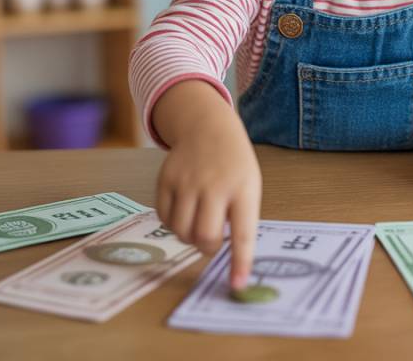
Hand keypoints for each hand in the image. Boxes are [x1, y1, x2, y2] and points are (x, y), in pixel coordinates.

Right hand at [154, 86, 260, 290]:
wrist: (208, 128)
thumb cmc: (234, 165)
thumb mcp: (248, 186)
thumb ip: (240, 218)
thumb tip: (228, 259)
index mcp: (243, 189)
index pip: (244, 233)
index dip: (240, 262)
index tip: (238, 285)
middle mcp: (214, 185)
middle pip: (204, 237)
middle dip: (207, 248)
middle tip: (211, 241)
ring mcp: (187, 181)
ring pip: (182, 231)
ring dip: (189, 237)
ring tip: (197, 223)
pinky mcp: (165, 179)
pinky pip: (164, 218)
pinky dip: (173, 223)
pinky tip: (183, 210)